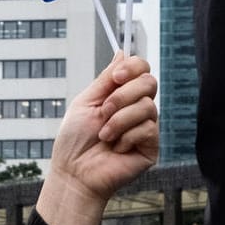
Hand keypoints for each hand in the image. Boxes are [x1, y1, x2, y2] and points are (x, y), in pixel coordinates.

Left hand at [35, 54, 157, 224]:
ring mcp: (146, 128)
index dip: (133, 68)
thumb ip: (106, 78)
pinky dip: (126, 137)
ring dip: (119, 120)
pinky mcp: (151, 147)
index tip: (116, 78)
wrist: (74, 172)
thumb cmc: (75, 140)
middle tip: (104, 110)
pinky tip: (115, 148)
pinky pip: (148, 129)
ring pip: (147, 107)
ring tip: (104, 135)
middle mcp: (137, 109)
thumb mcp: (87, 101)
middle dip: (123, 95)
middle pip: (149, 83)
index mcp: (122, 96)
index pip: (141, 70)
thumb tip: (122, 52)